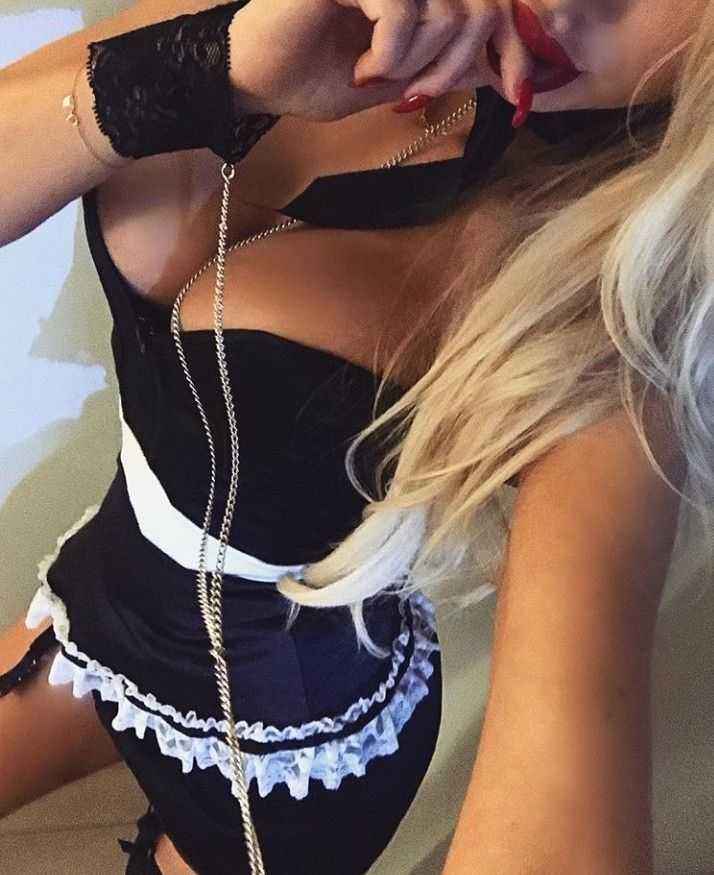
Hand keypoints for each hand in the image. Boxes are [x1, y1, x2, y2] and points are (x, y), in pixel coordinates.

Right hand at [228, 0, 532, 121]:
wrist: (256, 76)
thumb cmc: (316, 75)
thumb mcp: (396, 79)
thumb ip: (443, 65)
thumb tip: (498, 68)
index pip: (493, 4)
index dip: (518, 49)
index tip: (519, 97)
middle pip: (481, 8)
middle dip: (454, 68)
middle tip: (413, 95)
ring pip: (449, 13)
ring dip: (418, 65)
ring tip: (376, 79)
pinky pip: (404, 10)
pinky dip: (390, 55)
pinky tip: (361, 69)